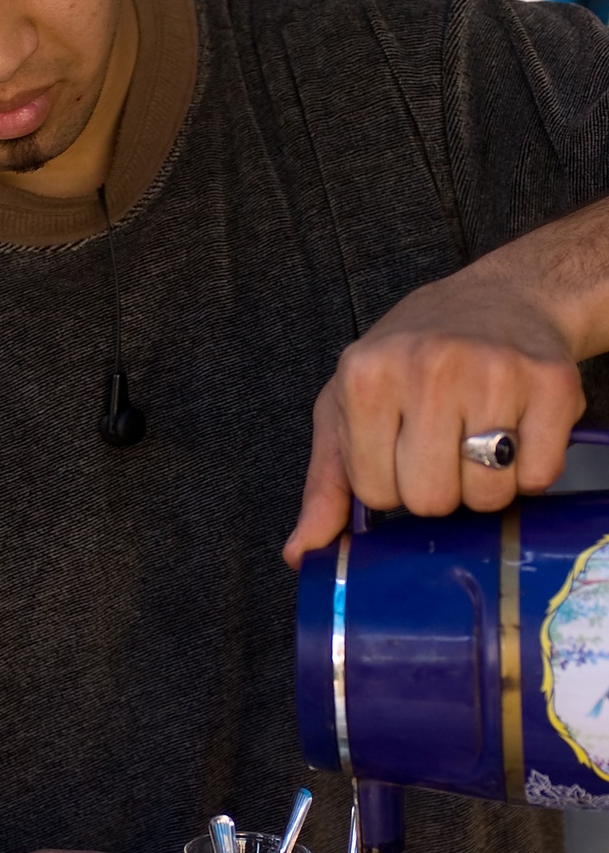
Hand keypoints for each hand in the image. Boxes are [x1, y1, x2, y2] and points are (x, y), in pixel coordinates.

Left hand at [283, 263, 584, 568]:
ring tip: (480, 437)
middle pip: (432, 500)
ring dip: (486, 484)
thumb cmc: (413, 357)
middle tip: (445, 445)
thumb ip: (325, 483)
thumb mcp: (349, 405)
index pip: (377, 494)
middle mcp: (427, 367)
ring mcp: (492, 371)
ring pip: (488, 496)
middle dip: (439, 488)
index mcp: (365, 375)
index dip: (392, 484)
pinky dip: (530, 470)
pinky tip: (516, 431)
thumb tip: (301, 553)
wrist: (500, 298)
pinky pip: (538, 476)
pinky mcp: (550, 382)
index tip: (402, 447)